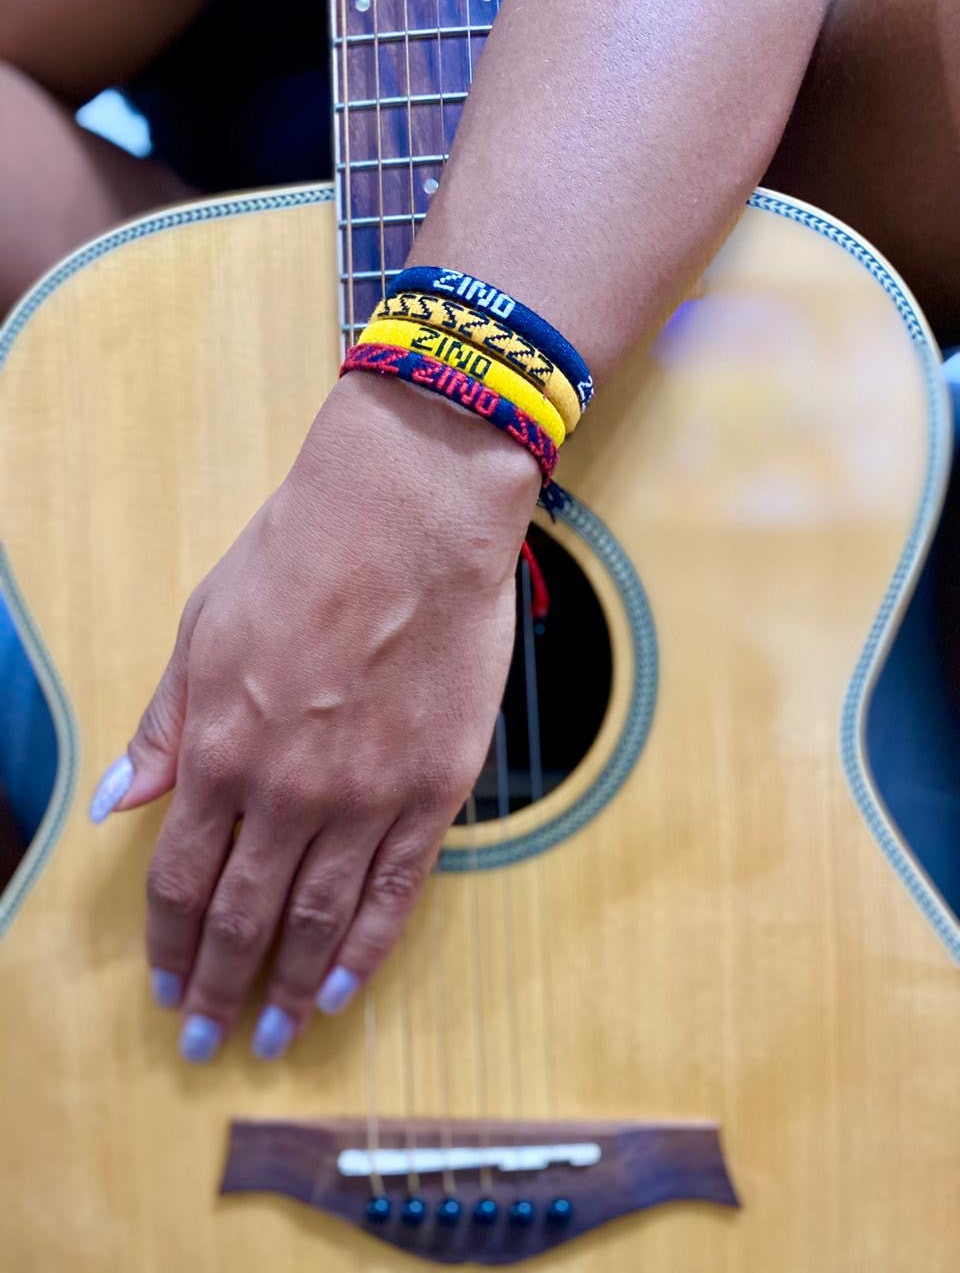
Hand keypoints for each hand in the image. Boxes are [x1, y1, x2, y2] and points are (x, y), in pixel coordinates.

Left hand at [90, 371, 539, 1060]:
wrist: (408, 518)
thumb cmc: (298, 558)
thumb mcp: (202, 632)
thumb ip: (163, 728)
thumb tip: (115, 804)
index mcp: (218, 749)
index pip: (181, 878)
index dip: (169, 943)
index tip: (165, 987)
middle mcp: (287, 789)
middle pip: (245, 916)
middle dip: (220, 986)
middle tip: (208, 1041)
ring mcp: (366, 795)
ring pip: (319, 918)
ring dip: (290, 986)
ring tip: (276, 1034)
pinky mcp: (435, 789)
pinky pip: (398, 890)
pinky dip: (368, 947)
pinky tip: (346, 987)